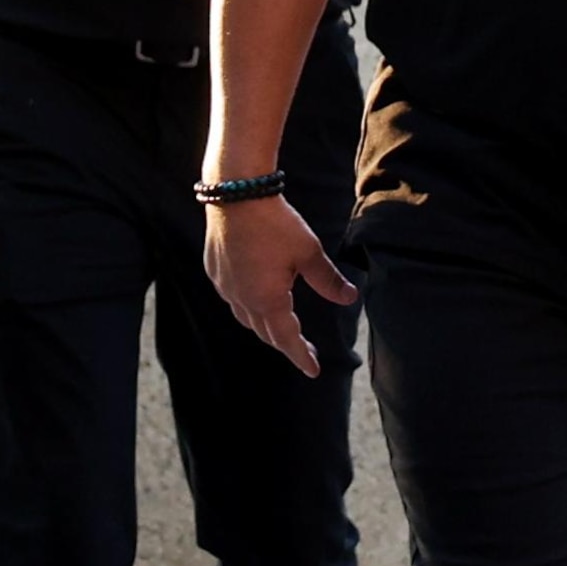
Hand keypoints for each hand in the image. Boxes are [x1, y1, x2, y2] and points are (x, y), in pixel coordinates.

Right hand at [204, 197, 357, 376]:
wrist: (236, 195)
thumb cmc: (275, 223)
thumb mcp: (309, 252)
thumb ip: (328, 280)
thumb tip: (349, 298)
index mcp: (266, 299)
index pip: (286, 338)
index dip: (300, 355)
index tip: (313, 370)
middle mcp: (241, 298)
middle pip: (265, 332)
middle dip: (286, 344)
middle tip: (307, 351)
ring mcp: (225, 286)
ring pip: (247, 318)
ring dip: (267, 328)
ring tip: (285, 330)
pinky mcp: (216, 272)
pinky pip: (235, 300)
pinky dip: (251, 308)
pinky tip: (259, 301)